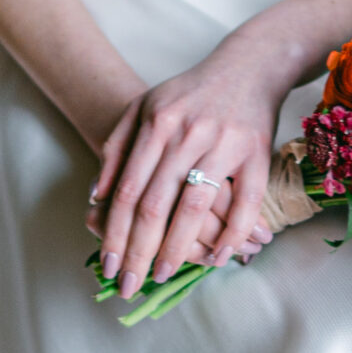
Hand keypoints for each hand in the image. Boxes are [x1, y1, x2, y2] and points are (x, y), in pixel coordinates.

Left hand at [89, 44, 291, 296]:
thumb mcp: (144, 108)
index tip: (107, 266)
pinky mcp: (256, 153)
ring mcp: (223, 144)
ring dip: (177, 249)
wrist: (248, 66)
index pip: (127, 191)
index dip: (115, 233)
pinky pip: (244, 203)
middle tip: (128, 286)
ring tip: (163, 275)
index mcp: (155, 124)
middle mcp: (186, 134)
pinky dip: (231, 234)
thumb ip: (117, 148)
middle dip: (138, 252)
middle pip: (154, 205)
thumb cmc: (190, 94)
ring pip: (194, 207)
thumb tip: (95, 197)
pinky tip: (218, 257)